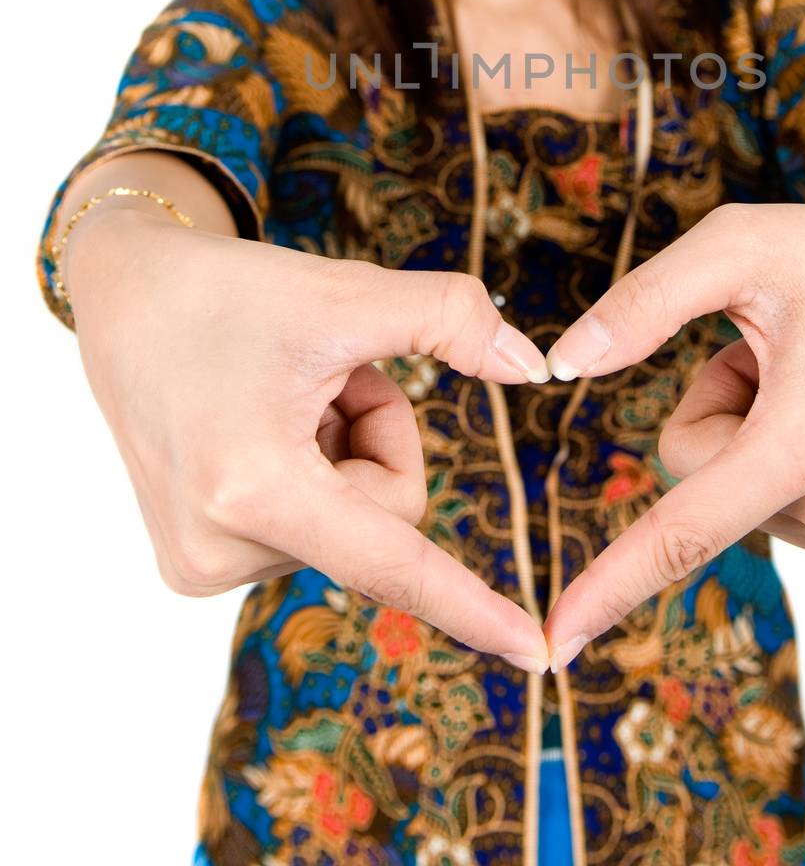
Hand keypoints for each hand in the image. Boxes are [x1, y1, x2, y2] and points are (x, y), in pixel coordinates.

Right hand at [66, 206, 551, 667]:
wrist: (125, 297)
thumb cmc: (231, 290)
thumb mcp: (346, 291)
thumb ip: (452, 320)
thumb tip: (536, 369)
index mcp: (256, 489)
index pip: (393, 564)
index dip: (473, 606)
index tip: (538, 654)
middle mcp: (220, 547)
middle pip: (387, 510)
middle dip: (378, 431)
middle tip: (322, 371)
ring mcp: (201, 564)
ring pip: (352, 516)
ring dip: (341, 443)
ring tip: (279, 390)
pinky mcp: (194, 562)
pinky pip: (310, 524)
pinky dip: (308, 466)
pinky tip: (257, 417)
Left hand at [542, 197, 804, 669]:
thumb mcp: (737, 245)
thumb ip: (644, 304)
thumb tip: (563, 365)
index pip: (689, 526)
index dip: (615, 583)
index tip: (561, 639)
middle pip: (695, 476)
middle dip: (716, 412)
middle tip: (781, 358)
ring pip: (732, 497)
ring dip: (752, 433)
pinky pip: (777, 511)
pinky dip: (787, 460)